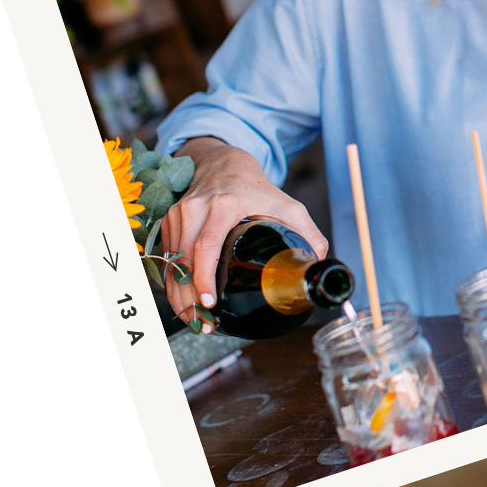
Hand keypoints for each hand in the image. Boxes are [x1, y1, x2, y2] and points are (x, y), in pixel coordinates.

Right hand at [157, 138, 326, 332]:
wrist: (225, 162)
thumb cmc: (257, 187)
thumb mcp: (289, 204)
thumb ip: (308, 232)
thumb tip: (319, 263)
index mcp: (222, 206)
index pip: (206, 245)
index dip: (204, 277)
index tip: (209, 301)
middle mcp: (195, 209)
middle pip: (183, 260)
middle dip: (189, 297)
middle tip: (205, 324)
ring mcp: (178, 214)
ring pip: (171, 261)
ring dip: (179, 295)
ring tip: (196, 321)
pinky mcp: (170, 220)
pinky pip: (167, 256)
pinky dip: (174, 282)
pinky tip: (186, 302)